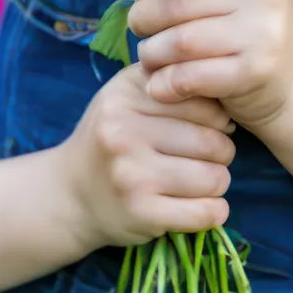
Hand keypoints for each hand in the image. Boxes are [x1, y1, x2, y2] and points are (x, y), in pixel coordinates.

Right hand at [53, 61, 234, 251]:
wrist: (68, 194)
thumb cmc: (110, 138)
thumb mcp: (127, 95)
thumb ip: (167, 78)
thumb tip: (221, 81)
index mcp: (127, 94)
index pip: (201, 99)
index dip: (218, 115)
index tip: (214, 126)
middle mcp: (125, 131)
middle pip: (211, 140)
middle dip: (223, 150)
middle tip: (213, 156)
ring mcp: (131, 174)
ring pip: (212, 177)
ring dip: (219, 181)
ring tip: (206, 179)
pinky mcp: (140, 213)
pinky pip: (203, 213)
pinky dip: (215, 212)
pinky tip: (208, 207)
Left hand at [119, 0, 292, 133]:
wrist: (291, 79)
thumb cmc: (240, 22)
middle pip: (175, 0)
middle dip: (143, 16)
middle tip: (140, 27)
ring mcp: (264, 30)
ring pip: (177, 41)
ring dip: (150, 52)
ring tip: (149, 54)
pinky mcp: (255, 71)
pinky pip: (186, 77)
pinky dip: (162, 83)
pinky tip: (160, 83)